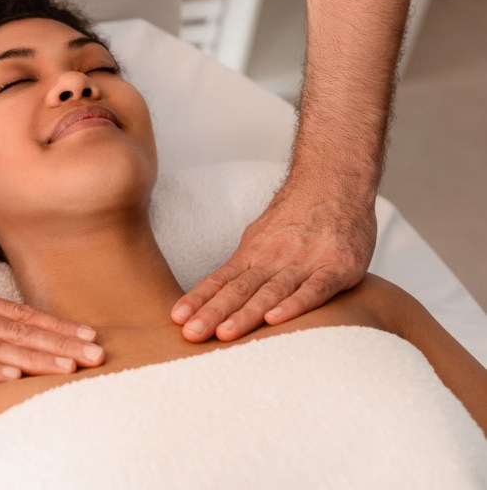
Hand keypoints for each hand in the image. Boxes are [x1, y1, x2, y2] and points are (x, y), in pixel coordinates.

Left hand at [170, 182, 376, 341]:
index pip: (220, 280)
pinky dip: (295, 305)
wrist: (336, 181)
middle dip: (213, 313)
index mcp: (254, 253)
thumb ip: (245, 266)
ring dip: (246, 314)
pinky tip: (275, 320)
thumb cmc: (298, 214)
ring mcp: (306, 262)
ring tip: (224, 334)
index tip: (177, 319)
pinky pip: (314, 289)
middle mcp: (274, 258)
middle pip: (238, 289)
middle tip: (191, 334)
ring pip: (270, 292)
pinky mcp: (338, 268)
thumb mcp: (262, 236)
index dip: (199, 300)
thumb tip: (216, 292)